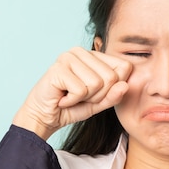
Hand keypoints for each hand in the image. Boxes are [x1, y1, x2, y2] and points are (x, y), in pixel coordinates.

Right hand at [12, 47, 132, 139]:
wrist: (43, 117)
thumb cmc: (71, 108)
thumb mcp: (98, 104)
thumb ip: (113, 96)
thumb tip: (125, 85)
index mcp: (95, 55)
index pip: (124, 67)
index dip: (113, 89)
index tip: (95, 94)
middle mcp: (82, 51)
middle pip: (111, 77)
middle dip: (98, 96)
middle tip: (80, 97)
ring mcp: (68, 57)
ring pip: (97, 84)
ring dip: (85, 98)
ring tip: (70, 96)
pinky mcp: (58, 68)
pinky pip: (81, 90)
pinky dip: (72, 101)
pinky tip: (62, 98)